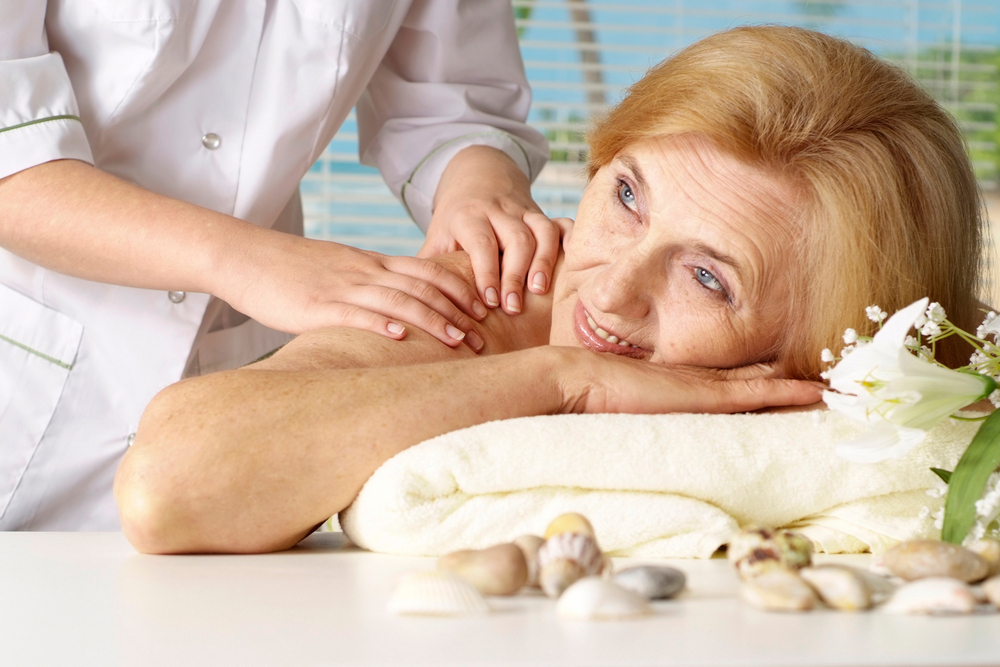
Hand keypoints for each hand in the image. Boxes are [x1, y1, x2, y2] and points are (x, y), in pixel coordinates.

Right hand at [214, 229, 486, 348]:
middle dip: (457, 312)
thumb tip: (394, 315)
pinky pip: (355, 314)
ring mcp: (341, 287)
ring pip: (397, 301)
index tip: (483, 311)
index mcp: (370, 263)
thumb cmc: (289, 269)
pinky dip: (382, 325)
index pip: (426, 271)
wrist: (243, 255)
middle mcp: (363, 272)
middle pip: (422, 287)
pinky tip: (402, 338)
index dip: (459, 290)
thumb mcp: (337, 271)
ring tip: (458, 341)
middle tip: (483, 336)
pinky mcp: (316, 306)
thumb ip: (367, 287)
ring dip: (432, 320)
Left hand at [420, 145, 561, 315]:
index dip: (486, 271)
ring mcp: (525, 210)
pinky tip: (572, 263)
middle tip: (513, 308)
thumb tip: (413, 302)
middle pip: (515, 238)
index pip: (481, 242)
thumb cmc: (456, 219)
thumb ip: (429, 264)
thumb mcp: (438, 235)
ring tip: (539, 291)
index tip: (489, 301)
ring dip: (544, 260)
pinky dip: (571, 240)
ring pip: (541, 230)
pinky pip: (563, 222)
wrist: (478, 177)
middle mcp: (500, 210)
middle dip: (515, 273)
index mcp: (469, 215)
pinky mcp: (543, 213)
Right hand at [555, 348, 824, 414]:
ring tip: (843, 387)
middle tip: (839, 380)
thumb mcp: (627, 409)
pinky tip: (821, 393)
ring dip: (803, 386)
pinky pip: (761, 393)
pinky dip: (792, 392)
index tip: (801, 383)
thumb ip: (644, 410)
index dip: (771, 382)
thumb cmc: (592, 400)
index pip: (739, 383)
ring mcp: (707, 385)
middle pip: (760, 379)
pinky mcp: (709, 394)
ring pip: (769, 384)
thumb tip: (641, 424)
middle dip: (796, 379)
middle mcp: (702, 381)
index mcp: (684, 384)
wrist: (578, 382)